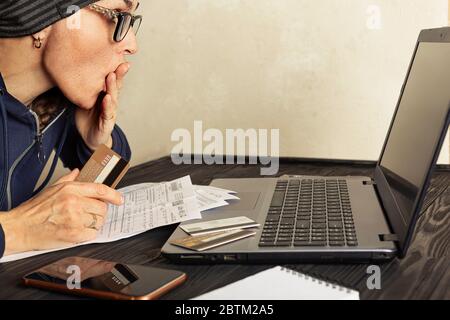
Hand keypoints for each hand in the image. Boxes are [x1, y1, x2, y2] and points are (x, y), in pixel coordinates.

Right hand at [1, 169, 123, 255]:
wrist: (20, 228)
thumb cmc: (34, 210)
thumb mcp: (51, 189)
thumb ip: (68, 180)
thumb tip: (79, 172)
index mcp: (70, 190)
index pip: (100, 189)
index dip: (113, 195)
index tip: (119, 199)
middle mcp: (74, 203)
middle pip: (102, 207)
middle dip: (98, 212)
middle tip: (88, 214)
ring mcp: (75, 219)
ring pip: (99, 221)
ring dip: (93, 223)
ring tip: (80, 223)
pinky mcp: (74, 235)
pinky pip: (93, 234)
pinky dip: (88, 234)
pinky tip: (77, 231)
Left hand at [75, 63, 129, 150]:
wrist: (89, 138)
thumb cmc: (88, 118)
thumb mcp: (84, 100)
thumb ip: (84, 88)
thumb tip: (73, 70)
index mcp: (105, 95)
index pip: (112, 81)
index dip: (116, 70)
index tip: (120, 57)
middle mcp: (110, 103)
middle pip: (116, 87)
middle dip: (119, 75)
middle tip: (121, 63)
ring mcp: (109, 113)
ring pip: (113, 98)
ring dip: (112, 87)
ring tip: (112, 76)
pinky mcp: (106, 123)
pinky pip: (107, 113)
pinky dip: (107, 106)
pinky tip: (107, 98)